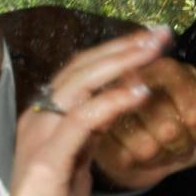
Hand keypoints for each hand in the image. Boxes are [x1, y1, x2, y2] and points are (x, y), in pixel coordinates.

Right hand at [11, 26, 171, 195]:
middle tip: (160, 35)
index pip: (80, 68)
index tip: (150, 37)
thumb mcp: (79, 155)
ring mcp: (37, 138)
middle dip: (123, 47)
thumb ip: (93, 127)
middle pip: (81, 67)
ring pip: (79, 84)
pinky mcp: (45, 162)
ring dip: (121, 63)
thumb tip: (121, 96)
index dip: (115, 48)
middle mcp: (36, 119)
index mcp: (43, 115)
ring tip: (154, 52)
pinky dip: (111, 102)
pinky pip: (81, 121)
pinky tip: (139, 93)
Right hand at [92, 25, 195, 189]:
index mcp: (165, 68)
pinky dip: (142, 164)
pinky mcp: (97, 132)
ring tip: (166, 145)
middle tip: (182, 137)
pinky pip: (128, 158)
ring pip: (148, 145)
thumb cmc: (188, 125)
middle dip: (183, 143)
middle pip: (170, 128)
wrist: (157, 152)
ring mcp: (111, 106)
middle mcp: (133, 81)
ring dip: (163, 154)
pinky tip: (146, 155)